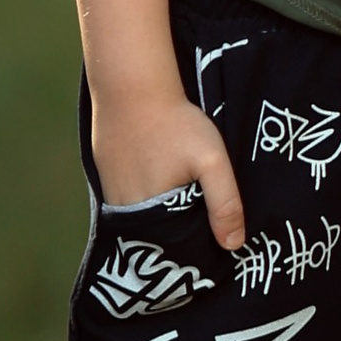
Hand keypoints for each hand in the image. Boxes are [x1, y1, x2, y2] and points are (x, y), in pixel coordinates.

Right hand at [90, 90, 246, 251]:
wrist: (132, 88)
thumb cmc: (175, 124)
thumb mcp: (212, 161)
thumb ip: (225, 203)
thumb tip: (233, 245)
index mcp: (151, 219)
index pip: (175, 252)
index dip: (197, 250)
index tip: (216, 245)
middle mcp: (126, 215)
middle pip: (158, 239)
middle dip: (181, 237)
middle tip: (206, 221)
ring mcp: (112, 197)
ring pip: (144, 222)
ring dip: (164, 219)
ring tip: (188, 201)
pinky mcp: (107, 179)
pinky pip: (132, 203)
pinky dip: (149, 201)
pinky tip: (164, 184)